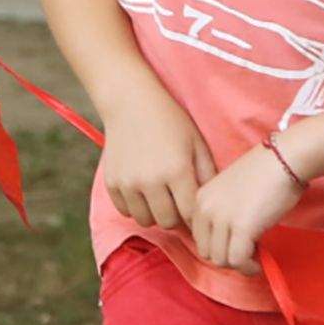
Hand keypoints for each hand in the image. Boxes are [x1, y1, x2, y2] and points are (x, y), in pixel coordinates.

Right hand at [97, 90, 213, 233]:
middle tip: (177, 203)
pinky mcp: (112, 183)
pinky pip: (125, 211)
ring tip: (159, 197)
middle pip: (167, 222)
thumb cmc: (170, 122)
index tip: (196, 213)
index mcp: (177, 170)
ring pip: (145, 220)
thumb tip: (211, 206)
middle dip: (175, 216)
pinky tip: (141, 191)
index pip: (189, 214)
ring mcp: (128, 183)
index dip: (195, 217)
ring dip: (154, 213)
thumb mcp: (196, 143)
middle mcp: (151, 180)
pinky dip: (134, 206)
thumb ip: (208, 175)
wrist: (130, 103)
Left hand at [190, 142, 305, 273]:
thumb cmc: (265, 173)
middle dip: (227, 257)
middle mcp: (205, 209)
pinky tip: (259, 262)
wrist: (284, 160)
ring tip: (254, 257)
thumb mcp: (229, 192)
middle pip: (206, 253)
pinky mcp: (241, 228)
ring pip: (220, 260)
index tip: (235, 246)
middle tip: (247, 252)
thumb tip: (226, 244)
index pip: (198, 238)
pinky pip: (238, 261)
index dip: (218, 247)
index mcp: (200, 199)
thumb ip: (221, 214)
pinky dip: (248, 267)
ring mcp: (222, 219)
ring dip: (238, 264)